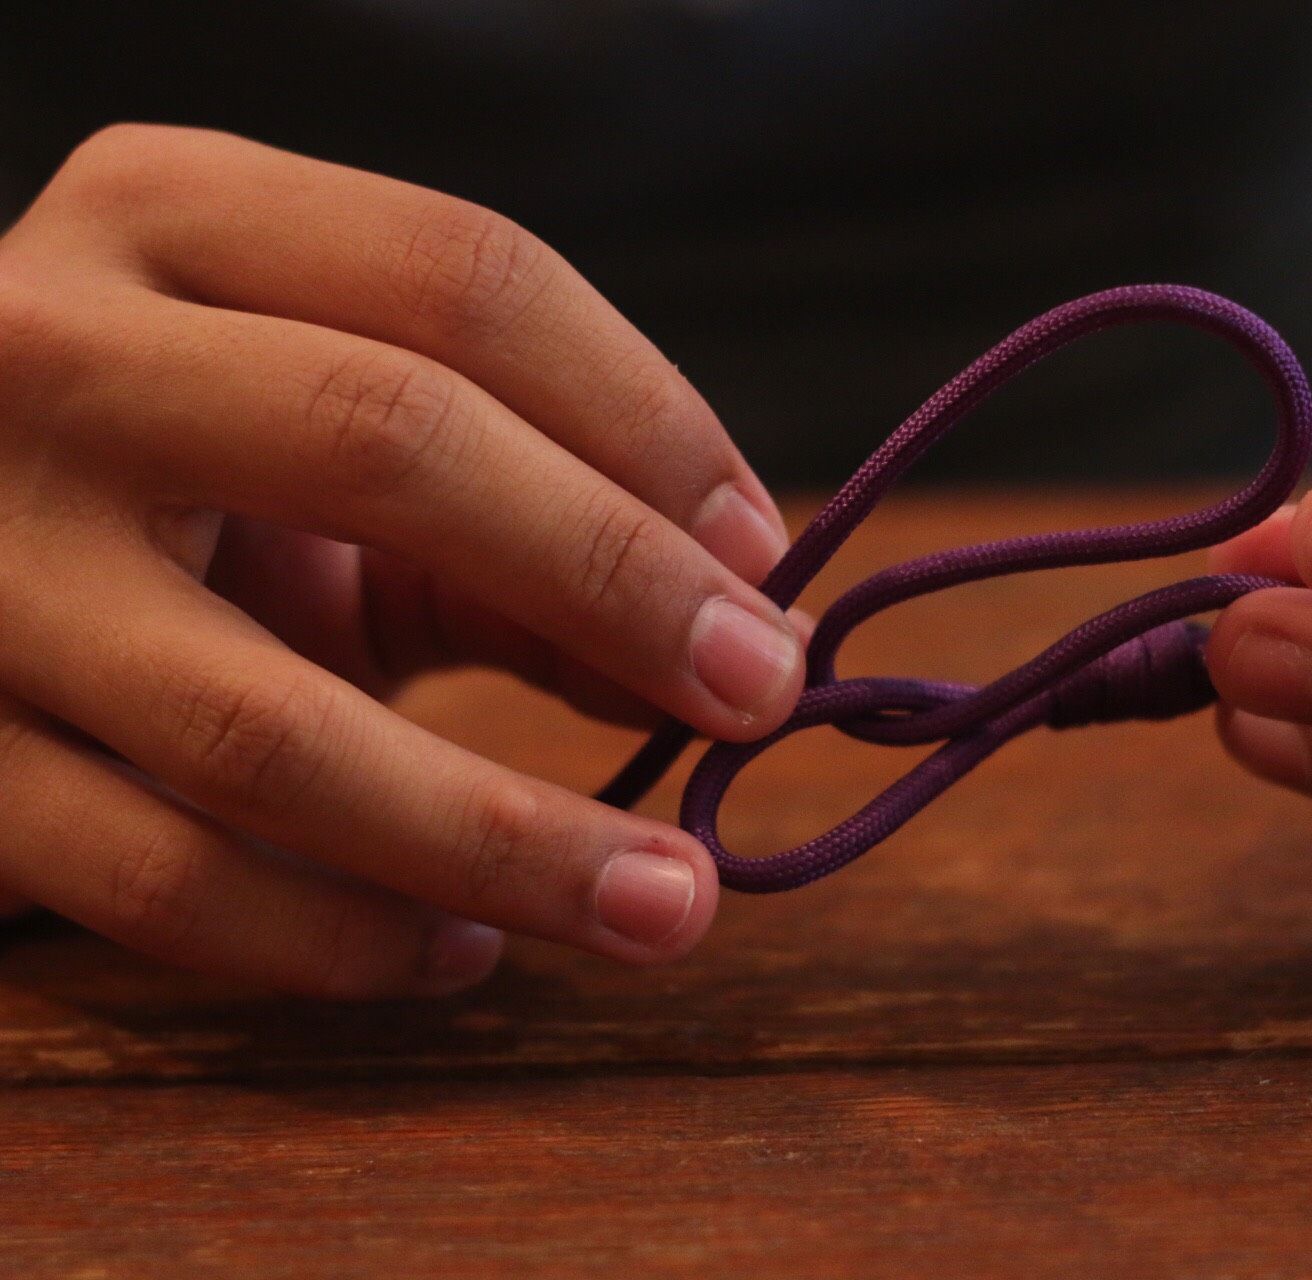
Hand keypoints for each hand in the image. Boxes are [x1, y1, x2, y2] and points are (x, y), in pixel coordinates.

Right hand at [0, 125, 804, 994]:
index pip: (465, 280)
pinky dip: (344, 940)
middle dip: (612, 581)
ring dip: (509, 839)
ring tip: (666, 904)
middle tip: (762, 695)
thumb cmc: (195, 478)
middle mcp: (49, 360)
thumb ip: (526, 525)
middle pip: (383, 441)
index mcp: (176, 221)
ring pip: (267, 729)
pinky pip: (165, 883)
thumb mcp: (339, 443)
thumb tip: (741, 647)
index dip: (650, 422)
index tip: (764, 560)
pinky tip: (465, 949)